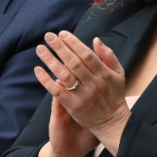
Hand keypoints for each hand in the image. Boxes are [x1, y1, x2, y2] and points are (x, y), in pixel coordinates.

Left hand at [33, 30, 129, 151]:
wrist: (113, 122)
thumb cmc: (114, 95)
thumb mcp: (118, 73)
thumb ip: (109, 56)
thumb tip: (96, 40)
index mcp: (104, 73)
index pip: (86, 55)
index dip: (74, 43)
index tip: (62, 33)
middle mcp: (93, 83)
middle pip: (74, 62)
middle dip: (60, 48)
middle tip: (48, 36)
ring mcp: (82, 95)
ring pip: (64, 75)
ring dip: (51, 61)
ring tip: (40, 49)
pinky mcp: (73, 106)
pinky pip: (57, 92)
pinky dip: (46, 81)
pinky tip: (38, 70)